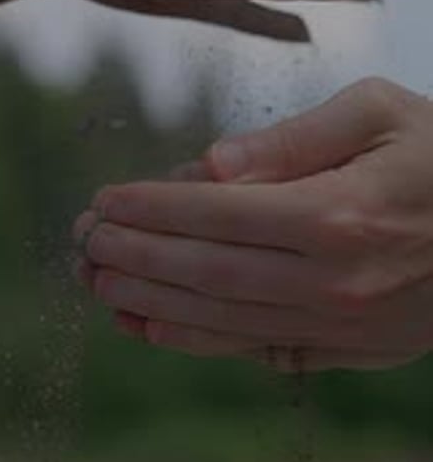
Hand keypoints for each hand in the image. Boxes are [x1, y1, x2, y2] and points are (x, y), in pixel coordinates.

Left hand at [74, 78, 432, 371]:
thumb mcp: (379, 111)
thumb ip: (294, 137)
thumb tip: (212, 165)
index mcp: (340, 211)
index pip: (219, 212)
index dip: (154, 208)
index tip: (105, 200)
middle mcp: (337, 279)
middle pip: (209, 273)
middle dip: (136, 257)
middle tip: (83, 243)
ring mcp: (344, 323)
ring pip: (225, 319)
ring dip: (151, 304)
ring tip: (98, 284)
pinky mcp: (351, 348)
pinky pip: (258, 350)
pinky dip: (197, 341)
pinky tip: (151, 326)